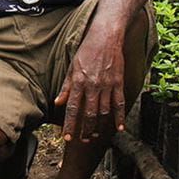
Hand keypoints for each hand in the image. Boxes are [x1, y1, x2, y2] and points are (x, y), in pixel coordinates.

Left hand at [54, 28, 125, 142]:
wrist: (105, 36)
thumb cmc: (86, 51)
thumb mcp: (72, 67)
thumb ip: (66, 86)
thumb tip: (58, 102)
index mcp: (79, 82)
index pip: (73, 108)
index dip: (70, 124)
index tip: (67, 137)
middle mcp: (92, 86)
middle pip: (89, 114)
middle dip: (85, 130)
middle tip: (82, 141)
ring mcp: (107, 85)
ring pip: (104, 112)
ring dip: (99, 127)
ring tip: (94, 136)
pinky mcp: (119, 83)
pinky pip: (120, 103)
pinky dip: (120, 117)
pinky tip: (119, 128)